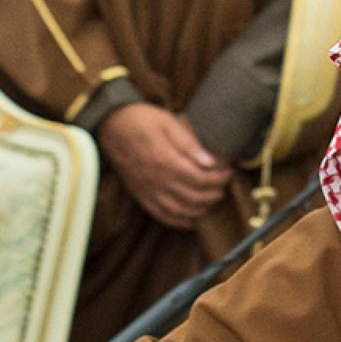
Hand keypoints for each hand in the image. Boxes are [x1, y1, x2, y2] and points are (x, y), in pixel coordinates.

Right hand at [97, 104, 232, 229]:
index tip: (228, 172)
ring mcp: (148, 190)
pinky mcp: (141, 195)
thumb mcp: (168, 122)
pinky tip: (192, 219)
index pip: (200, 178)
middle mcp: (157, 180)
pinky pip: (162, 215)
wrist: (111, 126)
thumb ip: (190, 144)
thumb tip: (211, 162)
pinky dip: (179, 221)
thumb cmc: (142, 120)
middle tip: (224, 186)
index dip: (219, 178)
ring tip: (212, 201)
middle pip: (193, 197)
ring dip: (200, 210)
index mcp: (166, 161)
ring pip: (180, 210)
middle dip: (214, 194)